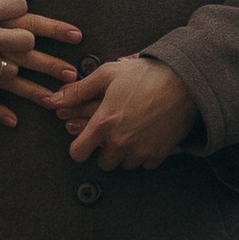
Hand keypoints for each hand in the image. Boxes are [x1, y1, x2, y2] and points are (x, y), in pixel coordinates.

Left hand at [57, 53, 198, 170]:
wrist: (184, 81)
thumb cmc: (145, 74)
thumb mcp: (107, 75)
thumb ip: (79, 90)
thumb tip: (54, 100)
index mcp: (104, 124)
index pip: (78, 153)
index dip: (79, 147)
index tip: (85, 141)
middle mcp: (121, 142)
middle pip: (103, 163)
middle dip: (105, 150)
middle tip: (112, 133)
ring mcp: (140, 150)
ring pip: (124, 164)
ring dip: (124, 153)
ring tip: (130, 132)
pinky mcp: (159, 154)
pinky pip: (145, 163)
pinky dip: (143, 154)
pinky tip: (145, 136)